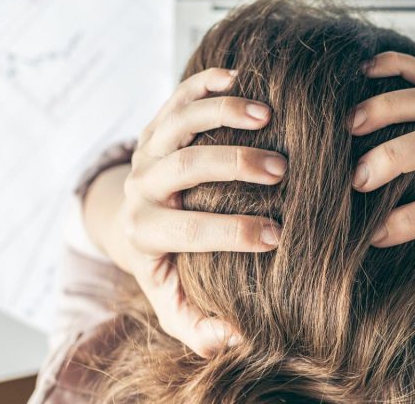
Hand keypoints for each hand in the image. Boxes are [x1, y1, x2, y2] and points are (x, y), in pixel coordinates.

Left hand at [89, 68, 287, 355]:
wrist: (133, 221)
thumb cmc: (168, 265)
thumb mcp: (176, 303)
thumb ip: (200, 327)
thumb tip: (235, 336)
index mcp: (144, 232)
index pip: (185, 230)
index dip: (231, 233)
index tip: (277, 236)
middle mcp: (142, 186)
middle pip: (180, 167)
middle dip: (232, 165)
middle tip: (280, 170)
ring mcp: (149, 149)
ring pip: (178, 121)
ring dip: (222, 114)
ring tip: (268, 115)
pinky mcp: (160, 123)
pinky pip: (179, 95)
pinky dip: (206, 83)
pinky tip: (241, 78)